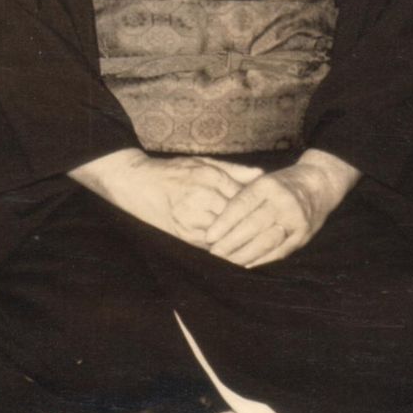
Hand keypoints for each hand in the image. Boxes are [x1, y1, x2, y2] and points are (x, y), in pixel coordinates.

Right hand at [70, 148, 262, 248]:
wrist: (135, 183)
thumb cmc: (171, 171)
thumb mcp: (203, 162)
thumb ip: (234, 170)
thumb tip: (262, 175)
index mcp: (210, 178)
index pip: (245, 198)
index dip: (261, 209)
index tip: (276, 215)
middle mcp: (203, 198)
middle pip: (238, 219)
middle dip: (256, 228)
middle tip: (277, 234)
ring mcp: (192, 217)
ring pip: (226, 235)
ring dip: (242, 241)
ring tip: (262, 246)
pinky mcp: (183, 234)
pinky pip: (210, 245)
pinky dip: (223, 248)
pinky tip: (236, 250)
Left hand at [205, 149, 358, 266]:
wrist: (320, 183)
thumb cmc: (282, 183)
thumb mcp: (262, 180)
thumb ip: (242, 196)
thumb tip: (215, 220)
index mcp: (268, 185)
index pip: (241, 205)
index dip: (223, 223)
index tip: (209, 236)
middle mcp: (283, 202)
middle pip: (252, 225)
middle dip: (230, 242)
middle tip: (213, 252)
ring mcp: (295, 220)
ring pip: (265, 241)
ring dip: (244, 254)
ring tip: (226, 261)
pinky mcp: (303, 235)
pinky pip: (280, 252)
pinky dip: (261, 260)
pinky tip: (246, 265)